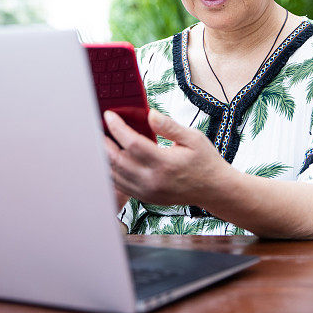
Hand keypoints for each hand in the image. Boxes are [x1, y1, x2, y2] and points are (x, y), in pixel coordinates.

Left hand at [103, 107, 224, 206]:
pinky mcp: (146, 198)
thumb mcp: (193, 137)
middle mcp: (153, 181)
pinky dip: (112, 172)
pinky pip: (121, 185)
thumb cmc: (205, 161)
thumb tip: (150, 114)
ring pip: (116, 175)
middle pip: (118, 161)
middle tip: (98, 127)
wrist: (214, 189)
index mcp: (165, 164)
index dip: (117, 128)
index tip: (109, 115)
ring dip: (105, 157)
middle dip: (104, 142)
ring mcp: (148, 192)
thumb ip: (169, 126)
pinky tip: (110, 159)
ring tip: (100, 141)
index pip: (132, 144)